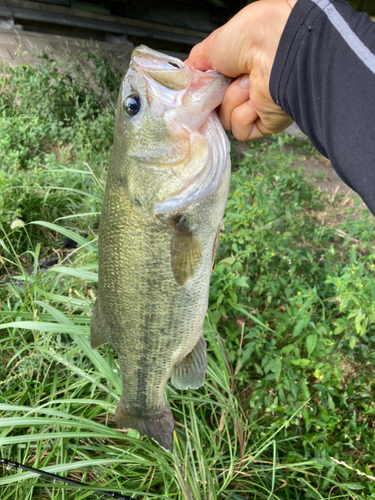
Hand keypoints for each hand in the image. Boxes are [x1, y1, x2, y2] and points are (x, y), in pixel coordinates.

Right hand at [186, 0, 296, 140]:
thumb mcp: (212, 45)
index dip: (203, 92)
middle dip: (214, 97)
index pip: (212, 91)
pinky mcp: (266, 122)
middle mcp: (248, 88)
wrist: (275, 48)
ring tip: (247, 83)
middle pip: (216, 108)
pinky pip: (240, 130)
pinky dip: (242, 115)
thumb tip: (186, 77)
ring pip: (226, 119)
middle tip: (222, 82)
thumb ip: (197, 63)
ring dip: (231, 101)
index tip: (197, 89)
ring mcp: (257, 106)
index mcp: (238, 69)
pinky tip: (254, 99)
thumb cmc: (249, 37)